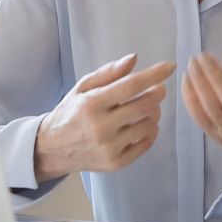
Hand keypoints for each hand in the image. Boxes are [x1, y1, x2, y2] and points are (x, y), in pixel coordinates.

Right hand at [35, 54, 175, 180]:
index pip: (131, 86)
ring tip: (147, 108)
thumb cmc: (71, 112)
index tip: (170, 66)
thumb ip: (109, 72)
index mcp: (92, 104)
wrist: (51, 149)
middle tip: (158, 89)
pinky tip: (142, 124)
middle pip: (144, 105)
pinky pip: (146, 144)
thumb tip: (134, 58)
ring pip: (148, 124)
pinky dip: (150, 131)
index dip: (154, 74)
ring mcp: (108, 147)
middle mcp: (100, 127)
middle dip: (158, 93)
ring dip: (154, 112)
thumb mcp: (83, 87)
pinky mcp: (115, 163)